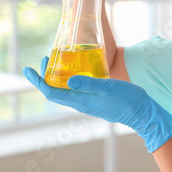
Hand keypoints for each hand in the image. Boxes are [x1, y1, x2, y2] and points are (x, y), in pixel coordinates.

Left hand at [23, 57, 171, 152]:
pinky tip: (78, 71)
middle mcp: (82, 103)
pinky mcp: (97, 100)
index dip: (38, 81)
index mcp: (81, 100)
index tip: (29, 69)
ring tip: (59, 62)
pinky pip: (78, 90)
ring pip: (67, 90)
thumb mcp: (108, 87)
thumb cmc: (127, 100)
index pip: (52, 92)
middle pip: (56, 91)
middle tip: (46, 59)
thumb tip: (68, 80)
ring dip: (59, 77)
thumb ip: (88, 83)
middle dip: (47, 76)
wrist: (143, 112)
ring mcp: (89, 102)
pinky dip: (71, 80)